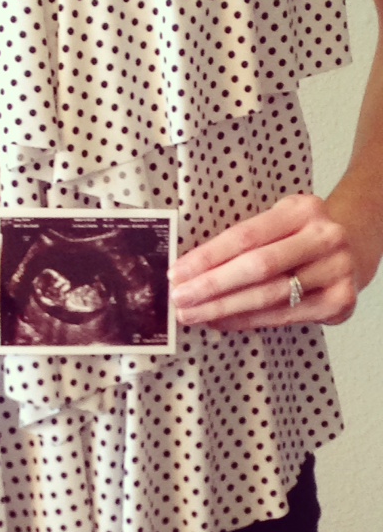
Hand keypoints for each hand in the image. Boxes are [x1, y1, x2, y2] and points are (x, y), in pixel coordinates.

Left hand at [169, 195, 357, 330]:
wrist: (355, 245)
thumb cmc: (299, 236)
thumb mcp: (277, 223)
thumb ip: (242, 243)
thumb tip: (189, 272)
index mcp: (301, 209)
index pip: (244, 237)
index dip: (206, 258)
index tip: (176, 274)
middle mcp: (324, 237)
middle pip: (257, 267)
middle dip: (211, 286)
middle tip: (179, 300)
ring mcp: (337, 269)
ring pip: (269, 296)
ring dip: (224, 308)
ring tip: (193, 315)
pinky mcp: (340, 301)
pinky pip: (284, 315)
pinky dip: (248, 321)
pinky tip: (222, 322)